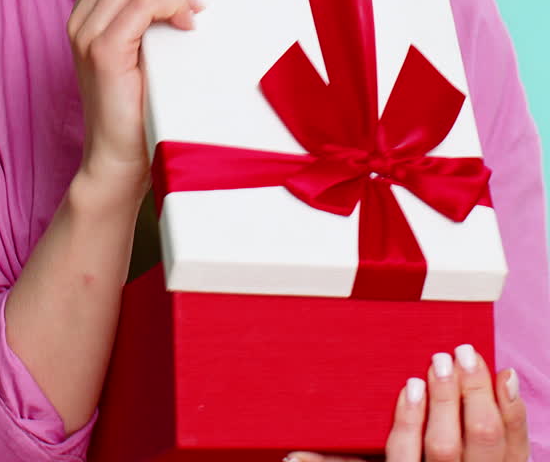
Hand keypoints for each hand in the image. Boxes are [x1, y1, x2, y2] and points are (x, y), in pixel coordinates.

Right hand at [68, 0, 201, 192]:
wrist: (119, 160)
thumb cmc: (141, 105)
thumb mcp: (145, 47)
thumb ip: (150, 11)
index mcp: (87, 10)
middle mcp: (79, 17)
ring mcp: (86, 33)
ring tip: (194, 9)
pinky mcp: (102, 53)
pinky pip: (140, 4)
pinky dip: (171, 3)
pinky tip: (187, 24)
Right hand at [284, 346, 528, 461]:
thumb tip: (290, 456)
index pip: (406, 458)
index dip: (409, 423)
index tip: (409, 385)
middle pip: (448, 447)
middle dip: (445, 400)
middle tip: (440, 359)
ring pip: (486, 441)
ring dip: (476, 395)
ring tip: (465, 356)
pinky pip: (516, 444)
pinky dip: (512, 408)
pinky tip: (503, 375)